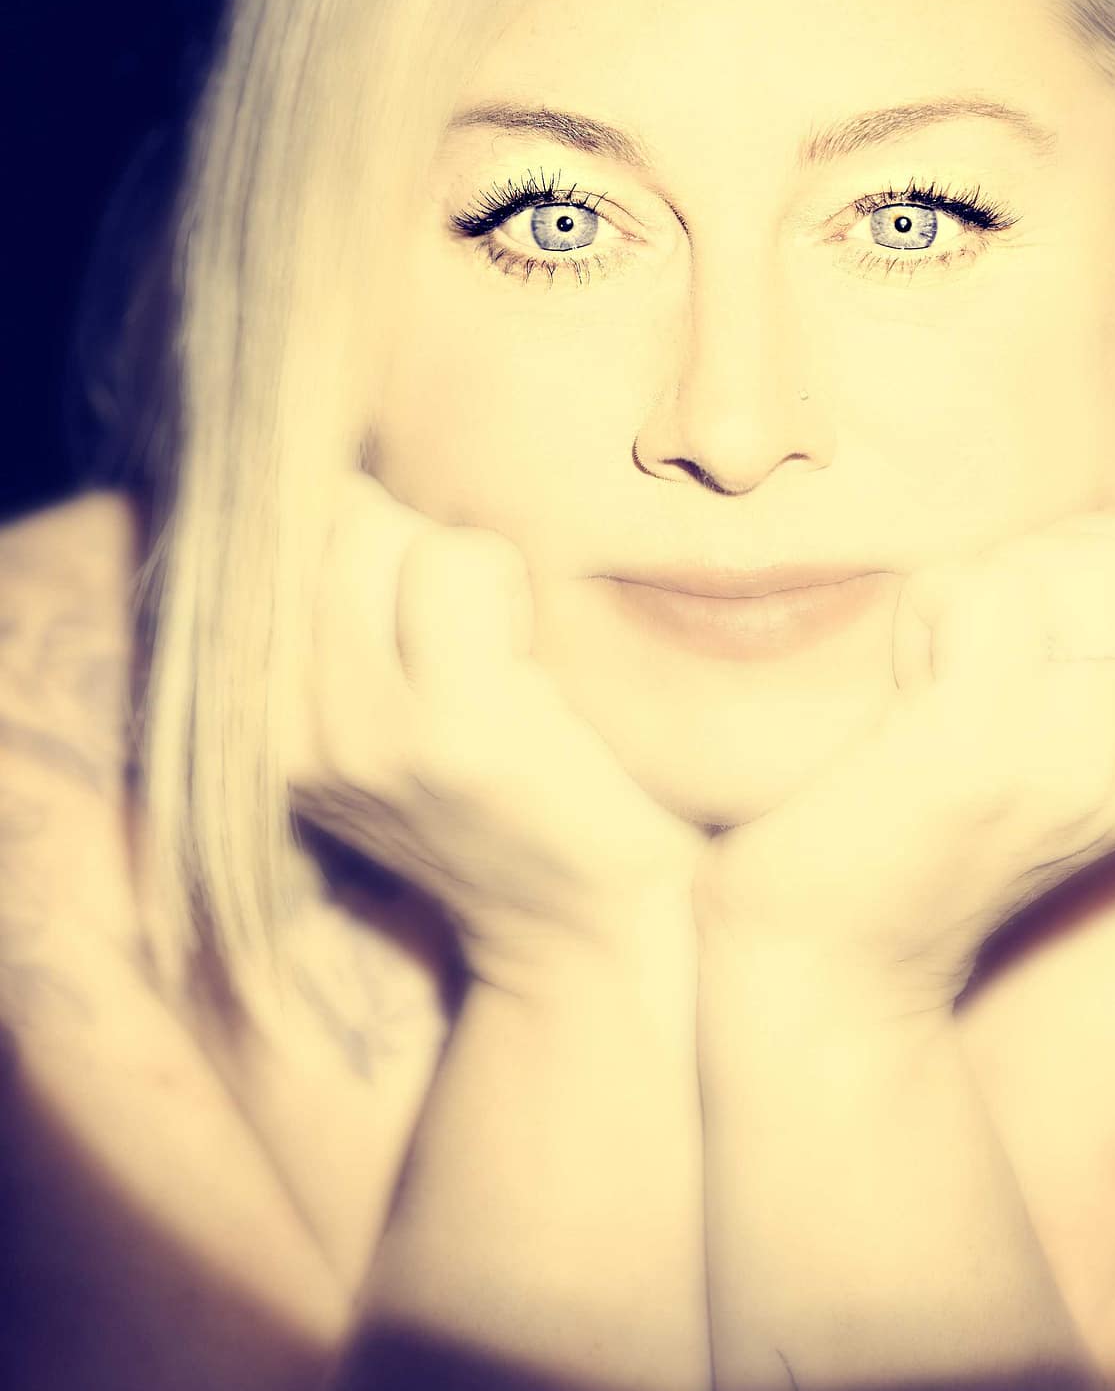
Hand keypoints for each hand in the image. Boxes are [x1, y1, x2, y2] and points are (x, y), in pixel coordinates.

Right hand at [284, 473, 703, 997]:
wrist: (582, 922)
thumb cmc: (502, 780)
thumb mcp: (378, 704)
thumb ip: (330, 607)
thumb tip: (318, 467)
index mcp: (256, 720)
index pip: (266, 534)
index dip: (359, 524)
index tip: (413, 599)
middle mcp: (283, 730)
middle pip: (328, 519)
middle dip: (411, 539)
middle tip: (466, 627)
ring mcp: (358, 735)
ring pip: (390, 533)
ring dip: (465, 565)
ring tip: (495, 650)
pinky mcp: (447, 734)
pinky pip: (461, 566)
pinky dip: (510, 589)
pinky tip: (527, 667)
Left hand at [693, 502, 1114, 1013]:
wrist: (831, 955)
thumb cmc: (911, 808)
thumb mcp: (1044, 724)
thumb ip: (1101, 637)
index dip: (1106, 541)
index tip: (1034, 626)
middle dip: (1043, 555)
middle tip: (977, 651)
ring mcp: (1084, 758)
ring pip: (1074, 559)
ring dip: (980, 585)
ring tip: (939, 677)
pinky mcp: (988, 752)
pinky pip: (982, 589)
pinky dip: (925, 612)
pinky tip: (906, 690)